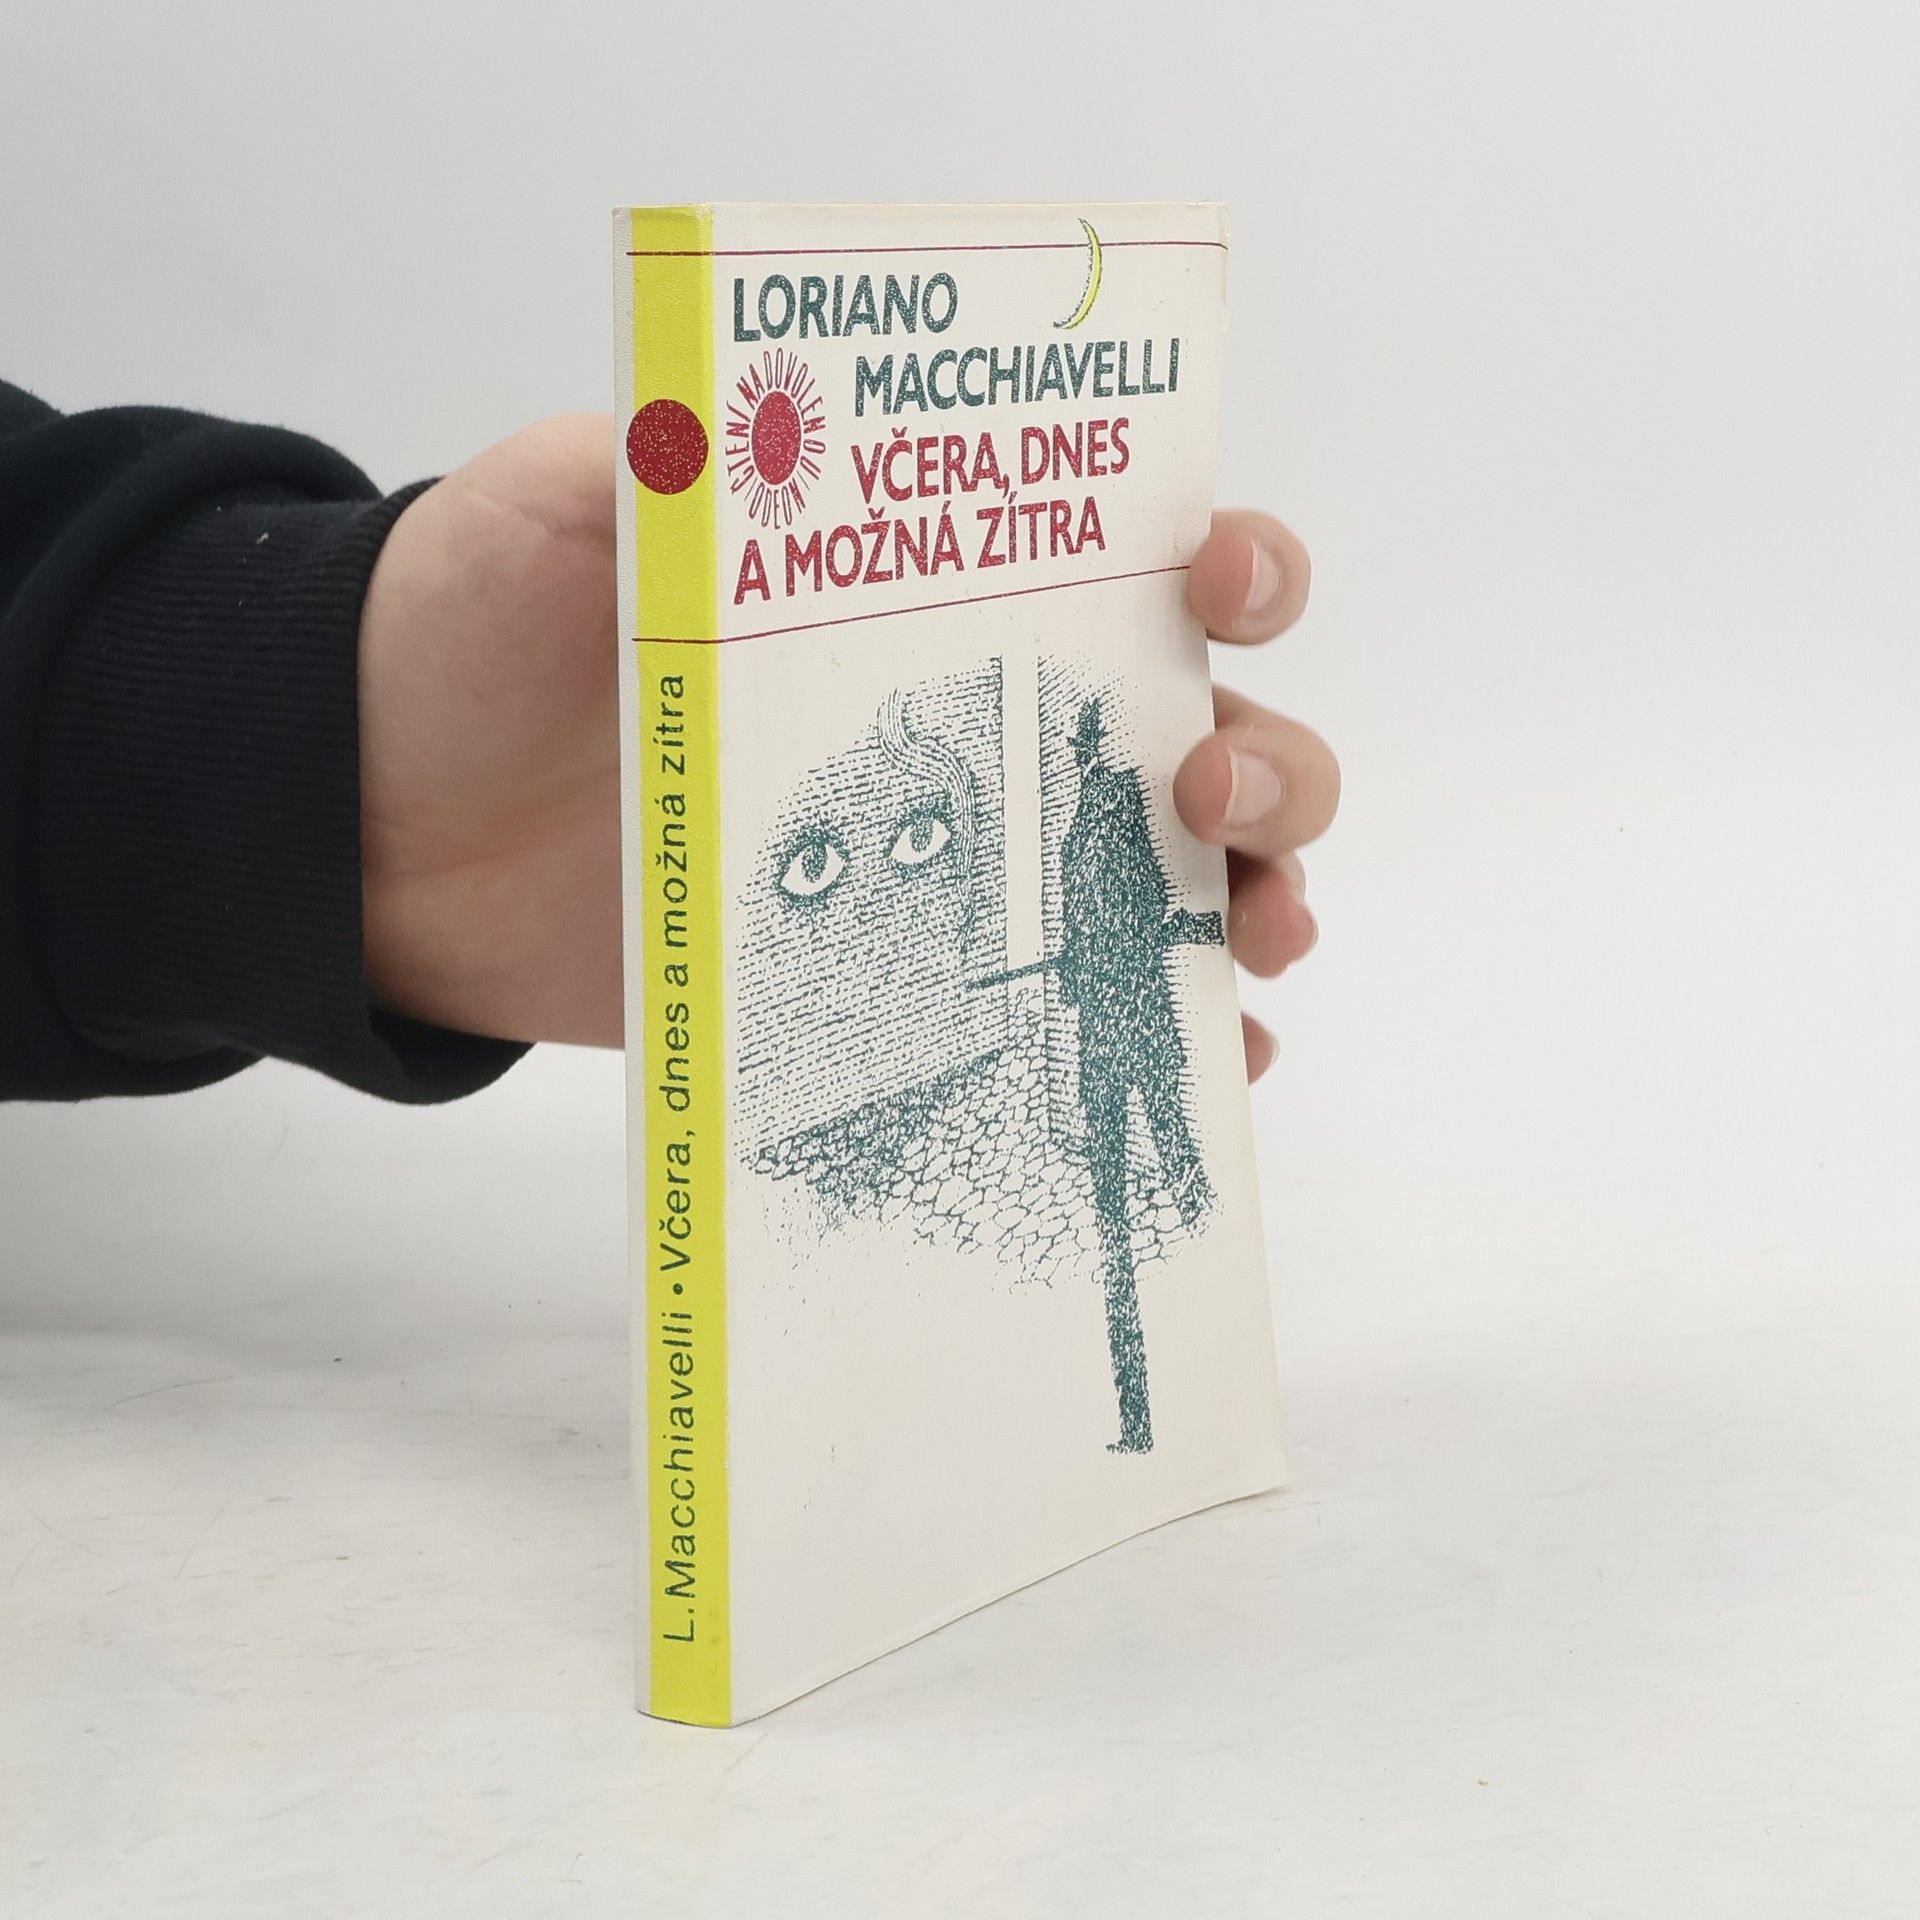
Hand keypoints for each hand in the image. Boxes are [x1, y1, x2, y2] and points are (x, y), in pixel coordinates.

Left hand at [357, 420, 1338, 1070]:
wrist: (387, 826)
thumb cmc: (475, 641)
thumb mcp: (563, 503)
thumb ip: (668, 450)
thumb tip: (779, 418)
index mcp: (935, 592)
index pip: (1139, 561)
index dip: (1232, 563)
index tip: (1219, 590)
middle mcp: (980, 727)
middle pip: (1203, 734)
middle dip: (1269, 763)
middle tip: (1211, 800)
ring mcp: (956, 869)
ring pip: (1172, 883)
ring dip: (1254, 901)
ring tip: (1258, 938)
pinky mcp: (906, 985)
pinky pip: (1072, 1012)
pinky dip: (1167, 1030)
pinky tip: (1216, 1051)